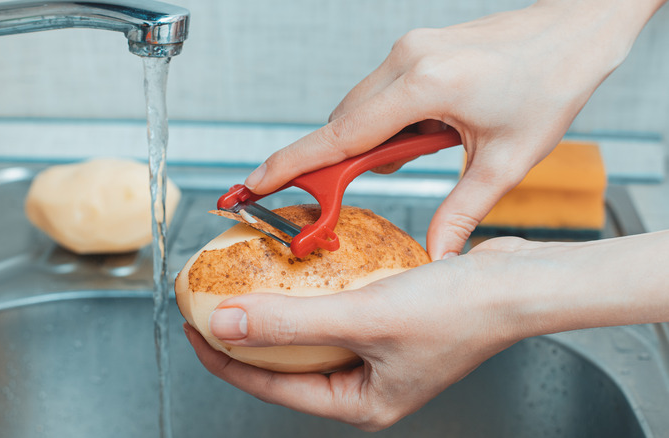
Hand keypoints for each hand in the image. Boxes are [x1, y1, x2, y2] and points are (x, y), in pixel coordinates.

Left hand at [185, 231, 668, 430]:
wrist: (517, 283)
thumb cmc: (461, 310)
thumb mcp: (362, 317)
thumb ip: (289, 322)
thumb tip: (226, 323)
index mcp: (360, 403)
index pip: (273, 385)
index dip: (226, 358)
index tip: (196, 328)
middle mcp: (366, 384)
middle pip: (286, 362)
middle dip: (248, 334)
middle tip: (213, 305)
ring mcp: (377, 354)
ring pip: (309, 335)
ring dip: (280, 310)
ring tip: (246, 285)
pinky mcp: (386, 324)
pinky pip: (334, 312)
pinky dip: (312, 293)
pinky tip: (298, 271)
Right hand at [242, 0, 651, 259]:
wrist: (578, 29)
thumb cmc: (552, 84)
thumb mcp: (508, 161)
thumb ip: (462, 210)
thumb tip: (437, 252)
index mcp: (424, 86)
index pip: (338, 136)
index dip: (291, 166)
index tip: (254, 185)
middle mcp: (405, 60)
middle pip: (341, 125)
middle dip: (333, 166)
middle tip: (331, 204)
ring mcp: (407, 50)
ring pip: (358, 110)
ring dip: (369, 145)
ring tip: (427, 154)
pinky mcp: (414, 49)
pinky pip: (378, 95)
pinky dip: (385, 125)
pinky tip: (428, 135)